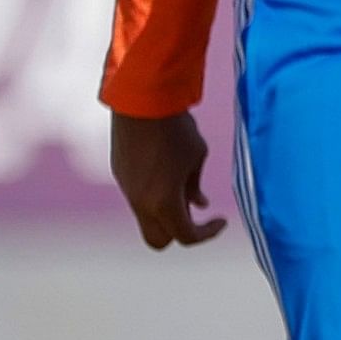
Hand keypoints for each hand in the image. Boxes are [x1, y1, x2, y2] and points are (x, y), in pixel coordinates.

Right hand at [110, 110, 226, 249]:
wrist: (140, 100)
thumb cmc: (176, 128)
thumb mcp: (196, 156)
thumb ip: (195, 185)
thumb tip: (199, 204)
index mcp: (164, 203)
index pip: (186, 236)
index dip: (207, 233)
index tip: (221, 219)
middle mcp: (141, 202)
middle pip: (159, 239)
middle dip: (179, 232)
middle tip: (196, 216)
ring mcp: (127, 188)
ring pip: (147, 217)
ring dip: (167, 211)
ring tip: (184, 184)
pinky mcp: (119, 173)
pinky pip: (138, 197)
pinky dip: (154, 195)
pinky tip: (167, 171)